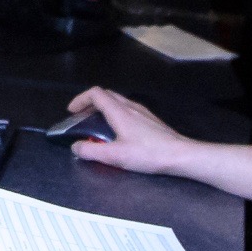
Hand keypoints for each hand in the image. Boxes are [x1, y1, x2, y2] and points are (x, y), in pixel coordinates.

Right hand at [65, 86, 195, 175]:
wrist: (180, 155)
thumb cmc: (148, 154)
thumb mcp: (115, 156)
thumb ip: (91, 152)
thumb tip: (75, 147)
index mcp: (119, 111)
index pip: (96, 93)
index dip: (80, 99)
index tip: (71, 112)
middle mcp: (130, 106)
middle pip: (106, 95)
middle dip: (90, 104)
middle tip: (81, 119)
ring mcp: (142, 111)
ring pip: (118, 101)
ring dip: (103, 109)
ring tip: (97, 126)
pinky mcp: (150, 119)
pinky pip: (127, 109)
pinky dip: (115, 114)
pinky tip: (118, 132)